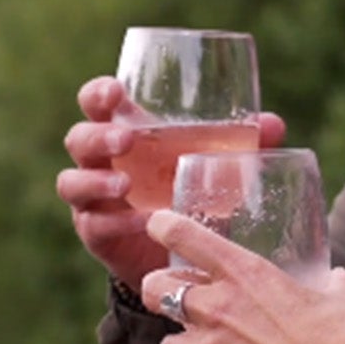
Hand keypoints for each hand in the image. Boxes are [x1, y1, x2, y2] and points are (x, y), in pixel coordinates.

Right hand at [58, 76, 285, 285]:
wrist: (178, 251)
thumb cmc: (190, 190)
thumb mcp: (214, 165)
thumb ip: (241, 144)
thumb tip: (272, 123)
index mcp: (123, 132)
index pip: (96, 103)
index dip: (98, 94)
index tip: (115, 92)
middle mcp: (100, 162)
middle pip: (79, 139)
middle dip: (98, 135)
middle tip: (127, 140)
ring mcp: (93, 199)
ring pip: (72, 182)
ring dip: (95, 180)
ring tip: (124, 184)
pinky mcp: (96, 234)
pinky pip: (94, 225)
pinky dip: (117, 222)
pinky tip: (142, 221)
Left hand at [142, 210, 344, 343]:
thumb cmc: (340, 335)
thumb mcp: (336, 291)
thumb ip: (328, 280)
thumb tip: (335, 277)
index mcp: (242, 271)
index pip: (181, 234)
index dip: (162, 226)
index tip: (159, 226)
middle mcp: (215, 305)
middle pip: (154, 289)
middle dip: (158, 292)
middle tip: (170, 299)